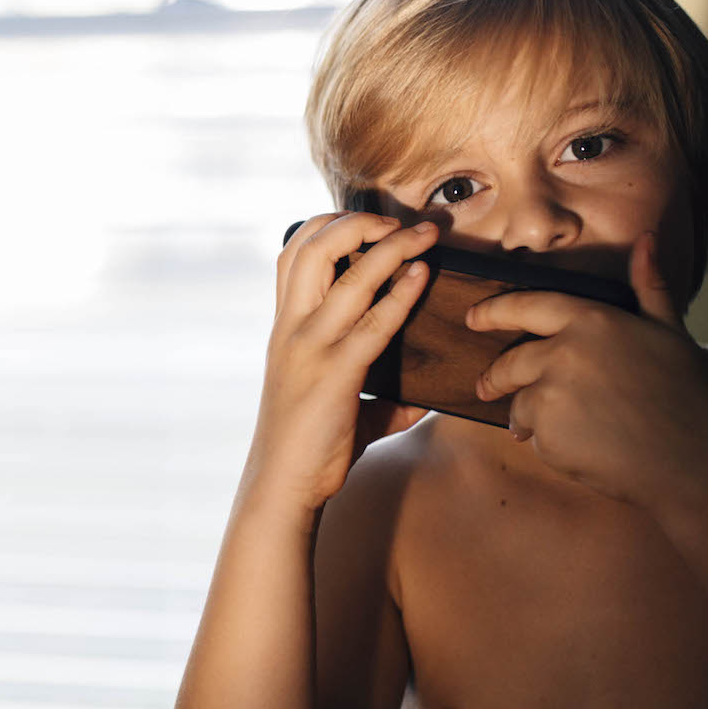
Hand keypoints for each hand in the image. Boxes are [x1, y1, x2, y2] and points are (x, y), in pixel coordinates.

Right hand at [243, 210, 437, 511]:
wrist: (282, 487)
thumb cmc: (308, 447)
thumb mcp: (337, 404)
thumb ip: (379, 393)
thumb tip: (425, 397)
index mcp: (284, 328)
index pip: (293, 253)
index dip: (328, 224)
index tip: (368, 222)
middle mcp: (291, 329)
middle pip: (312, 248)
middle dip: (357, 223)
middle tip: (398, 222)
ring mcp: (311, 349)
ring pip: (347, 276)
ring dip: (391, 248)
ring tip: (424, 236)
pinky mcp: (336, 374)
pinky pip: (373, 322)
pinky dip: (400, 293)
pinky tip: (422, 277)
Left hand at [463, 231, 707, 509]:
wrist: (693, 456)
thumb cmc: (687, 393)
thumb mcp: (669, 330)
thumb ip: (648, 285)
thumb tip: (646, 238)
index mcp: (592, 320)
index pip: (528, 306)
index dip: (495, 311)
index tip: (472, 317)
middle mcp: (564, 351)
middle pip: (511, 361)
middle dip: (495, 377)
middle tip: (485, 386)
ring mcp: (551, 393)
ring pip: (520, 404)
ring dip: (528, 417)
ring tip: (559, 428)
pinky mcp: (547, 433)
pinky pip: (534, 437)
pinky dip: (549, 444)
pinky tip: (582, 448)